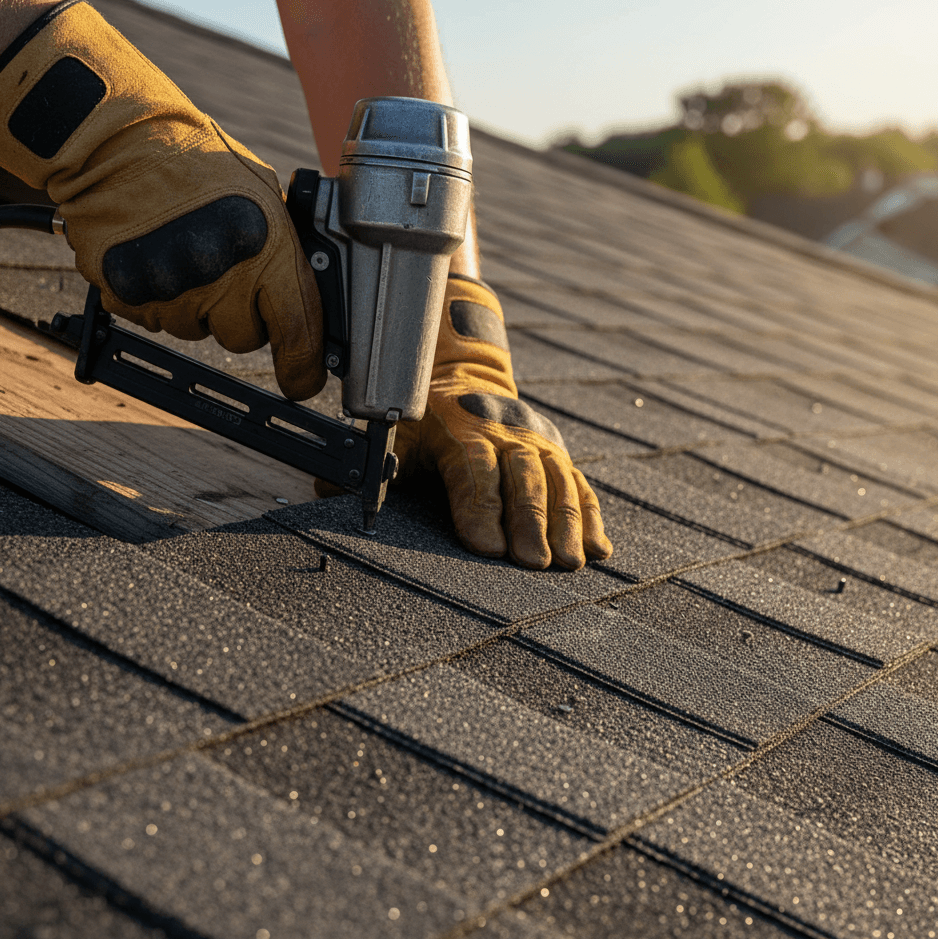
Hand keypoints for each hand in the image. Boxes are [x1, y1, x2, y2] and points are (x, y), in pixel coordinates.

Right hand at [0, 0, 324, 399]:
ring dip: (196, 304)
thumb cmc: (194, 161)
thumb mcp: (262, 195)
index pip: (296, 334)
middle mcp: (221, 280)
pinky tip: (157, 254)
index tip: (302, 381)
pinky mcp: (127, 298)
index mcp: (266, 253)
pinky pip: (154, 320)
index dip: (303, 368)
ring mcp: (171, 292)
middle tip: (227, 269)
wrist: (114, 141)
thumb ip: (284, 251)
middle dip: (240, 314)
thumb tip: (306, 300)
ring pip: (195, 329)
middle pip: (242, 338)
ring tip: (185, 250)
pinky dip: (157, 297)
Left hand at [392, 275, 612, 569]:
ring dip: (568, 523)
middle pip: (523, 477)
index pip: (473, 470)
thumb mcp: (393, 432)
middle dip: (531, 522)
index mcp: (459, 430)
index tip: (488, 548)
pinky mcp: (557, 454)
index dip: (480, 508)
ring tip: (572, 563)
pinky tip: (600, 549)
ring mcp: (536, 442)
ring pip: (558, 480)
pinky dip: (592, 516)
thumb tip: (337, 491)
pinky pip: (579, 483)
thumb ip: (373, 465)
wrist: (462, 373)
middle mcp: (505, 433)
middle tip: (537, 565)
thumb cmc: (422, 419)